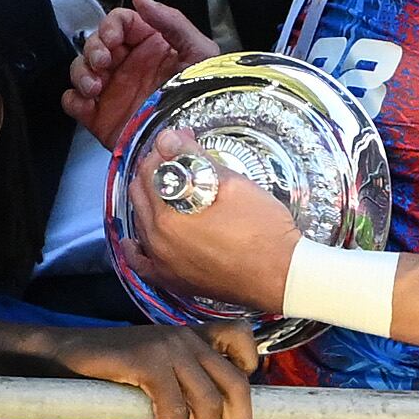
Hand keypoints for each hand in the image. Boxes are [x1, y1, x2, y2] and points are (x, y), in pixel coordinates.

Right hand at [40, 317, 256, 418]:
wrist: (63, 354)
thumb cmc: (110, 368)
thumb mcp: (156, 364)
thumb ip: (182, 378)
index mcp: (193, 336)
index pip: (242, 340)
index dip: (249, 372)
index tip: (234, 406)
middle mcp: (187, 338)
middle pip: (235, 384)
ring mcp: (168, 347)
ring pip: (206, 403)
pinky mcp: (146, 361)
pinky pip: (172, 408)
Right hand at [62, 0, 220, 148]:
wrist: (195, 140)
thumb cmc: (204, 96)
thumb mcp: (198, 51)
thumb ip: (172, 21)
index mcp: (151, 45)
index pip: (120, 23)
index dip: (111, 25)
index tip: (112, 38)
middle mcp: (129, 65)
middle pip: (95, 43)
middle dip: (94, 49)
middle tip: (103, 61)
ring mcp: (113, 90)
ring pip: (80, 69)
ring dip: (81, 73)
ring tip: (96, 85)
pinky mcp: (100, 115)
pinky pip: (73, 102)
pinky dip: (74, 99)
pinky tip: (88, 102)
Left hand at [125, 128, 302, 317]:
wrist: (281, 274)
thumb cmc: (263, 230)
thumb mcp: (233, 184)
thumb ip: (195, 158)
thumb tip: (168, 137)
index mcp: (168, 217)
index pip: (150, 172)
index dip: (164, 150)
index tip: (179, 142)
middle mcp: (158, 242)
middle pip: (140, 196)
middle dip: (155, 172)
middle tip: (176, 160)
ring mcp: (163, 264)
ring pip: (141, 223)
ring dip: (150, 201)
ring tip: (168, 187)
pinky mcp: (173, 281)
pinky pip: (142, 263)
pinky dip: (137, 247)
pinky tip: (137, 239)